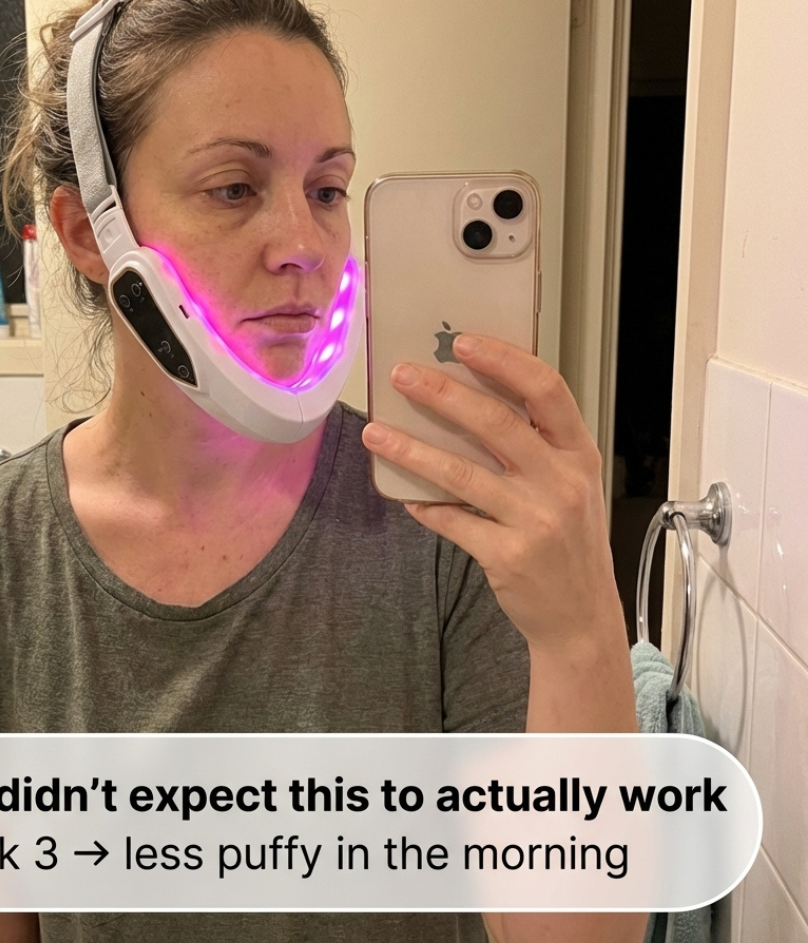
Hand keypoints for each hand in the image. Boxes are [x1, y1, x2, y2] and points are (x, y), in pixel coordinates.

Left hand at [361, 334, 622, 656]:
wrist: (582, 617)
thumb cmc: (569, 541)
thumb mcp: (570, 485)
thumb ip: (533, 447)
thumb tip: (463, 403)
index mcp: (579, 454)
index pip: (547, 390)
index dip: (504, 361)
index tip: (463, 342)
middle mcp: (562, 482)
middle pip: (496, 423)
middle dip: (442, 393)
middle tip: (401, 374)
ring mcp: (537, 520)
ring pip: (461, 472)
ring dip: (412, 450)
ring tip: (376, 432)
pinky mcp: (509, 556)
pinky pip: (453, 520)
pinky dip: (425, 506)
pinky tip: (405, 497)